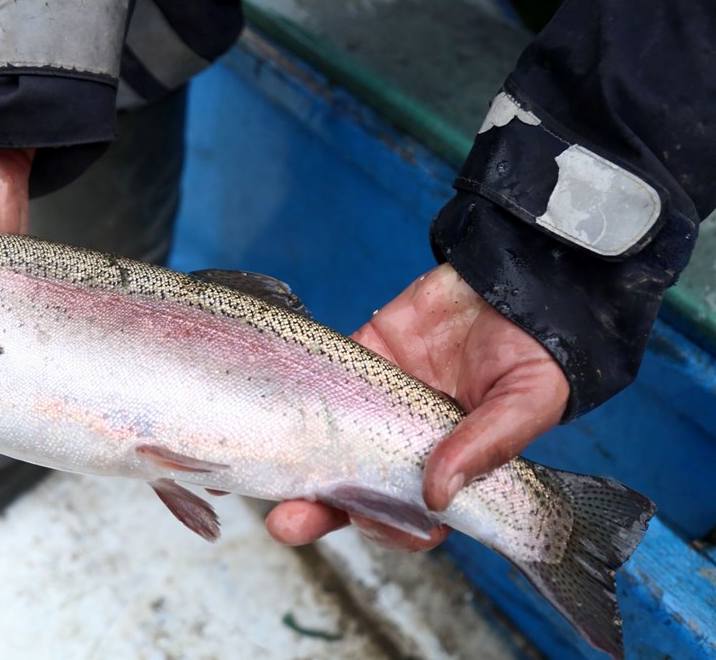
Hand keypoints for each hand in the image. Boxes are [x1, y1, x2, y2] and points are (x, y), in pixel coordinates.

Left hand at [265, 264, 568, 550]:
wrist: (520, 276)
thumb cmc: (535, 348)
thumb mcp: (528, 400)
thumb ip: (487, 444)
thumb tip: (439, 496)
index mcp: (450, 463)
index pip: (410, 514)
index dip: (387, 525)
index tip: (370, 523)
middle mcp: (405, 441)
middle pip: (355, 489)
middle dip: (320, 512)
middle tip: (289, 523)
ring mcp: (377, 402)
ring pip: (327, 444)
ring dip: (297, 469)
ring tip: (270, 488)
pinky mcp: (359, 357)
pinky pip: (321, 383)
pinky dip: (294, 402)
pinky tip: (267, 418)